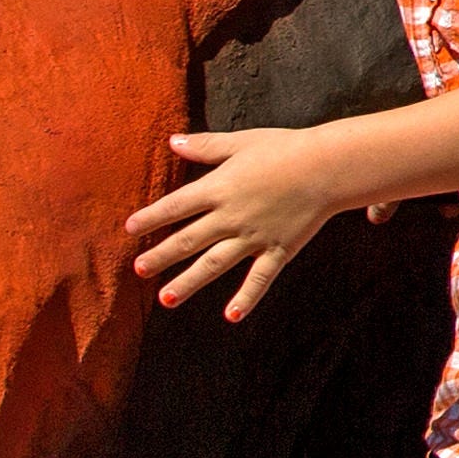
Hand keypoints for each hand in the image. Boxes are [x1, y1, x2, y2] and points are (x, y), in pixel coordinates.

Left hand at [126, 124, 350, 323]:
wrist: (328, 167)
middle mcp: (231, 216)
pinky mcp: (278, 249)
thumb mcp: (241, 142)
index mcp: (219, 187)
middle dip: (160, 255)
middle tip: (138, 269)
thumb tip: (172, 141)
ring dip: (188, 282)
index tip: (130, 229)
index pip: (176, 205)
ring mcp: (254, 236)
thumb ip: (206, 146)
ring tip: (166, 299)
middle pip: (188, 239)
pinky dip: (246, 297)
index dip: (151, 217)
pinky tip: (231, 316)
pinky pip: (259, 277)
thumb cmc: (286, 148)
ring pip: (214, 264)